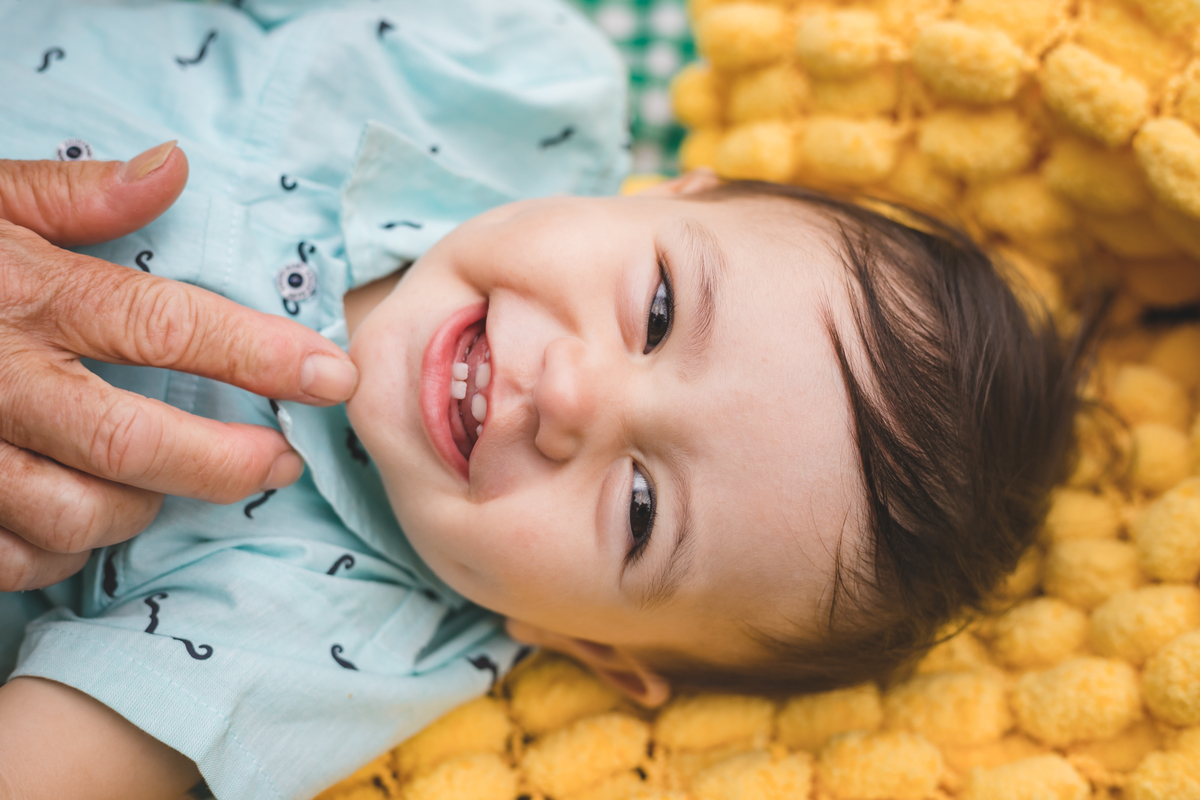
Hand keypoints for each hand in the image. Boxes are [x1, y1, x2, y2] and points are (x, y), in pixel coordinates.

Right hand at [0, 143, 358, 590]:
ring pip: (73, 513)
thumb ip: (72, 194)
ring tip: (171, 483)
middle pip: (131, 443)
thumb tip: (171, 168)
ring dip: (140, 509)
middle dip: (223, 463)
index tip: (331, 376)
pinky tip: (81, 515)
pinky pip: (11, 556)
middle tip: (278, 462)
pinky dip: (59, 549)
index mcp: (24, 294)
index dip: (259, 356)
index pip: (163, 327)